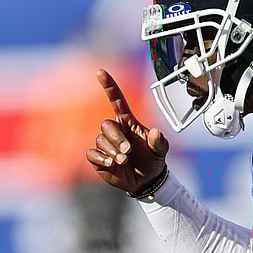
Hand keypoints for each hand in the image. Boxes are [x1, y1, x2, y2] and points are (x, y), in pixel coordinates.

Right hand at [86, 69, 168, 192]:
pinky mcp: (98, 158)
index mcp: (128, 123)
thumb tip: (155, 132)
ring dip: (112, 151)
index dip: (109, 85)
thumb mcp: (161, 151)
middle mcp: (115, 131)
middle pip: (106, 124)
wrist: (146, 181)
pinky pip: (92, 154)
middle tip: (128, 151)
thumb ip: (159, 141)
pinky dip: (101, 159)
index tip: (101, 72)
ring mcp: (105, 144)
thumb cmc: (152, 160)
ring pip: (100, 140)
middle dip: (116, 138)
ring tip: (123, 160)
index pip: (116, 100)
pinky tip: (111, 164)